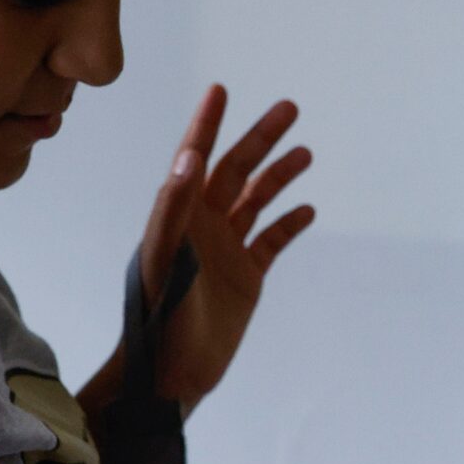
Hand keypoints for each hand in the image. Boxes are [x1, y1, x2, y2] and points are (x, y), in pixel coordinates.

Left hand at [133, 85, 314, 405]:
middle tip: (289, 108)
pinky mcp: (245, 278)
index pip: (193, 158)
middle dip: (260, 138)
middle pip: (235, 170)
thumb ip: (174, 207)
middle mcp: (201, 226)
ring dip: (279, 176)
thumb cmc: (156, 317)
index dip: (207, 124)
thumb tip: (190, 157)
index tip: (220, 90)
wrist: (169, 374)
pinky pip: (271, 241)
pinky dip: (289, 224)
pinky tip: (307, 210)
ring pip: (257, 201)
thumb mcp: (163, 258)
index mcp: (178, 216)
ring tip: (305, 153)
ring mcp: (225, 251)